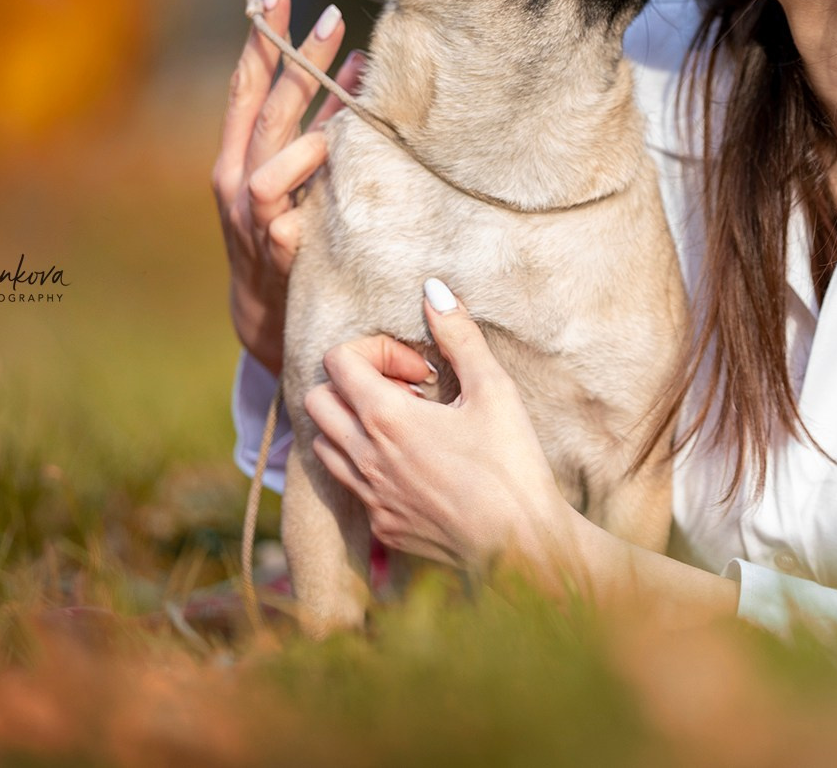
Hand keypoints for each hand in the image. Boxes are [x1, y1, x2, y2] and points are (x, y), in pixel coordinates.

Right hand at [212, 0, 366, 374]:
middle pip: (267, 109)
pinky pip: (284, 222)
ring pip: (269, 167)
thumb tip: (358, 66)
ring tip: (350, 107)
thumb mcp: (298, 174)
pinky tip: (331, 181)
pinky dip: (302, 200)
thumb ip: (320, 125)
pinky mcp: (274, 252)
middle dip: (297, 61)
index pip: (248, 86)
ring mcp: (252, 219)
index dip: (261, 39)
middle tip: (334, 17)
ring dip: (310, 133)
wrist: (267, 313)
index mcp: (240, 154)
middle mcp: (237, 179)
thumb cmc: (290, 231)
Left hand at [303, 280, 583, 576]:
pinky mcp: (381, 526)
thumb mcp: (494, 389)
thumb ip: (459, 336)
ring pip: (324, 445)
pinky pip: (351, 485)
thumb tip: (432, 289)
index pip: (337, 361)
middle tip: (405, 391)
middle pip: (317, 400)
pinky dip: (368, 464)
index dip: (375, 350)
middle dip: (353, 384)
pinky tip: (415, 465)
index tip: (421, 369)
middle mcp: (363, 457)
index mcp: (385, 417)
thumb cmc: (510, 464)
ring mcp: (368, 495)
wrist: (520, 546)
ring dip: (352, 425)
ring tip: (405, 425)